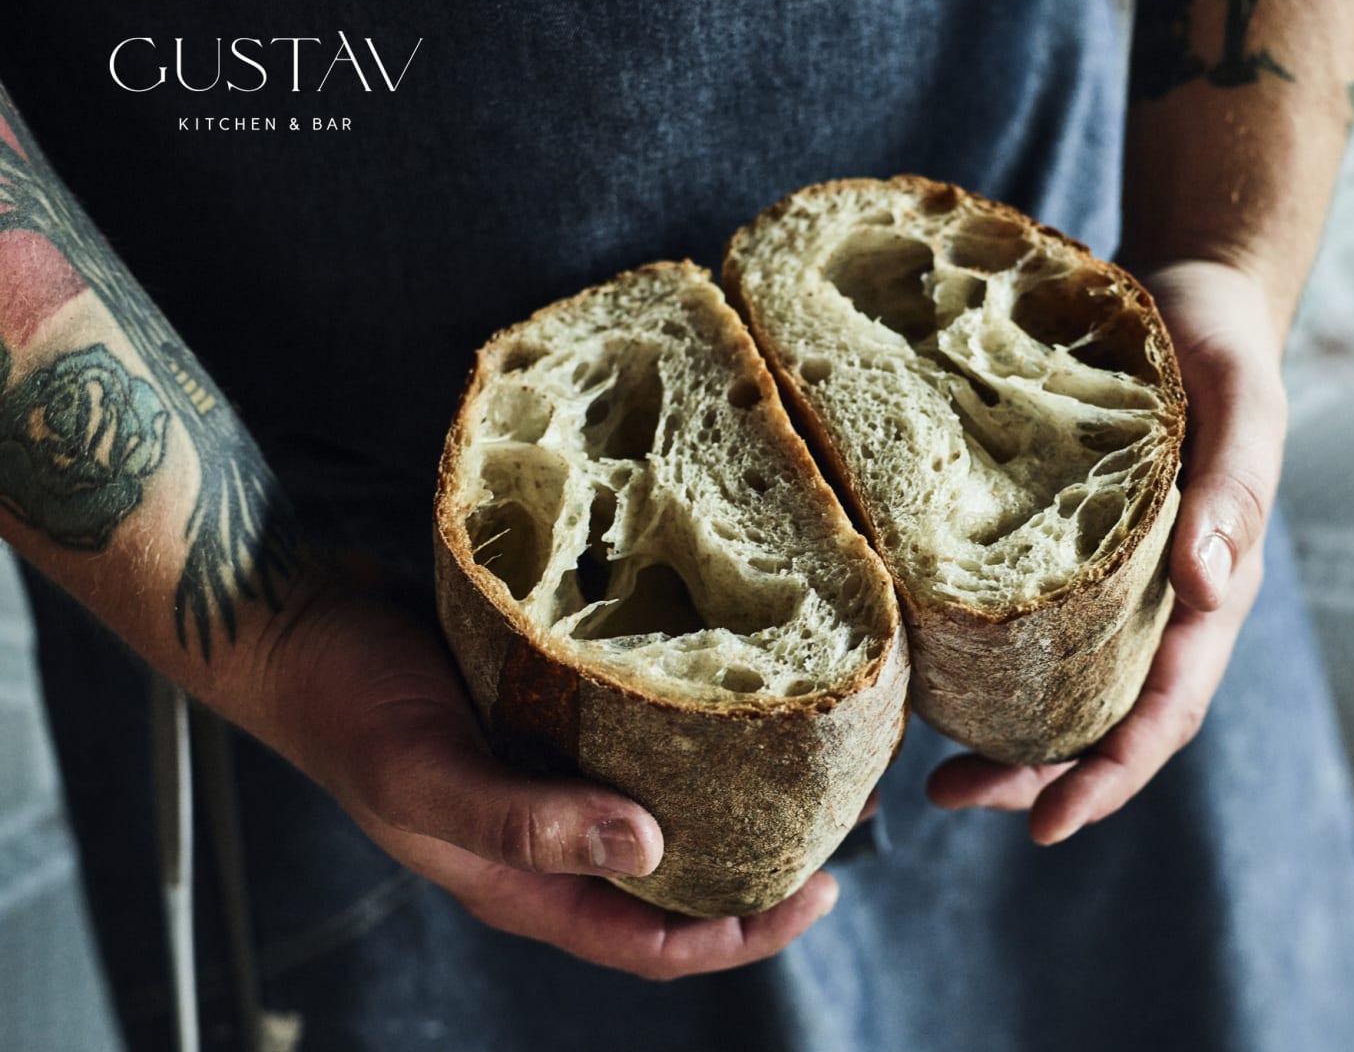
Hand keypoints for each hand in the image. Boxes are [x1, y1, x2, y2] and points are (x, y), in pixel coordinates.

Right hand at [250, 589, 843, 979]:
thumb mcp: (425, 775)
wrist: (296, 625)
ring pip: (673, 804)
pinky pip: (647, 738)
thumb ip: (521, 823)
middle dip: (766, 860)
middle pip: (681, 879)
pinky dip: (701, 727)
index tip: (821, 893)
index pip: (657, 942)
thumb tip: (648, 847)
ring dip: (744, 790)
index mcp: (526, 883)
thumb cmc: (349, 706)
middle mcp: (553, 840)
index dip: (744, 934)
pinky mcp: (558, 716)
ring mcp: (556, 777)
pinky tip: (743, 688)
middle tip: (844, 808)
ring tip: (816, 748)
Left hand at [928, 259, 1285, 842]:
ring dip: (1001, 735)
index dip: (1115, 773)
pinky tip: (923, 666)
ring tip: (928, 773)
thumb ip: (1235, 489)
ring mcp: (1105, 579)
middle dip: (1037, 778)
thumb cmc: (1224, 346)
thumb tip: (1207, 587)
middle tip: (954, 798)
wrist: (1189, 293)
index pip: (1167, 706)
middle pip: (1100, 718)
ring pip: (1055, 682)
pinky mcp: (1059, 545)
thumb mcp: (1245, 403)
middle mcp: (1153, 601)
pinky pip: (1021, 616)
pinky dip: (979, 656)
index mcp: (1208, 588)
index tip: (1050, 824)